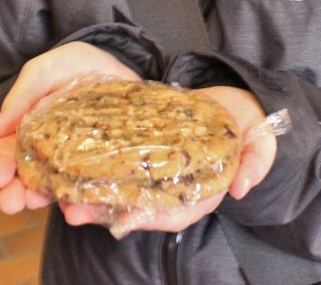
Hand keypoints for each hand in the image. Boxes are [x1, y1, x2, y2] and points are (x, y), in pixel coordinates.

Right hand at [0, 42, 140, 214]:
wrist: (118, 64)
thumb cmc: (74, 66)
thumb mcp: (45, 70)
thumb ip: (22, 94)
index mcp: (28, 134)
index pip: (7, 155)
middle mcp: (50, 156)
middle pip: (30, 182)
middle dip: (19, 195)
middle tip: (13, 202)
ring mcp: (78, 166)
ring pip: (64, 193)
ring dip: (60, 205)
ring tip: (64, 210)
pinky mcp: (107, 169)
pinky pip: (99, 192)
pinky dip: (94, 204)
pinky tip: (92, 209)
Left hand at [59, 85, 275, 233]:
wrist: (235, 102)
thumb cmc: (248, 124)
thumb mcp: (261, 139)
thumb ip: (256, 161)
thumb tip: (242, 187)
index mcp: (204, 193)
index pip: (175, 214)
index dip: (148, 218)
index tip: (123, 219)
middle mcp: (175, 190)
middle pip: (137, 209)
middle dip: (105, 213)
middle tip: (72, 210)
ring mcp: (156, 175)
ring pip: (120, 194)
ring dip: (90, 198)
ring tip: (59, 196)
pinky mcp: (141, 156)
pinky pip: (115, 170)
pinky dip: (92, 173)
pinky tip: (67, 168)